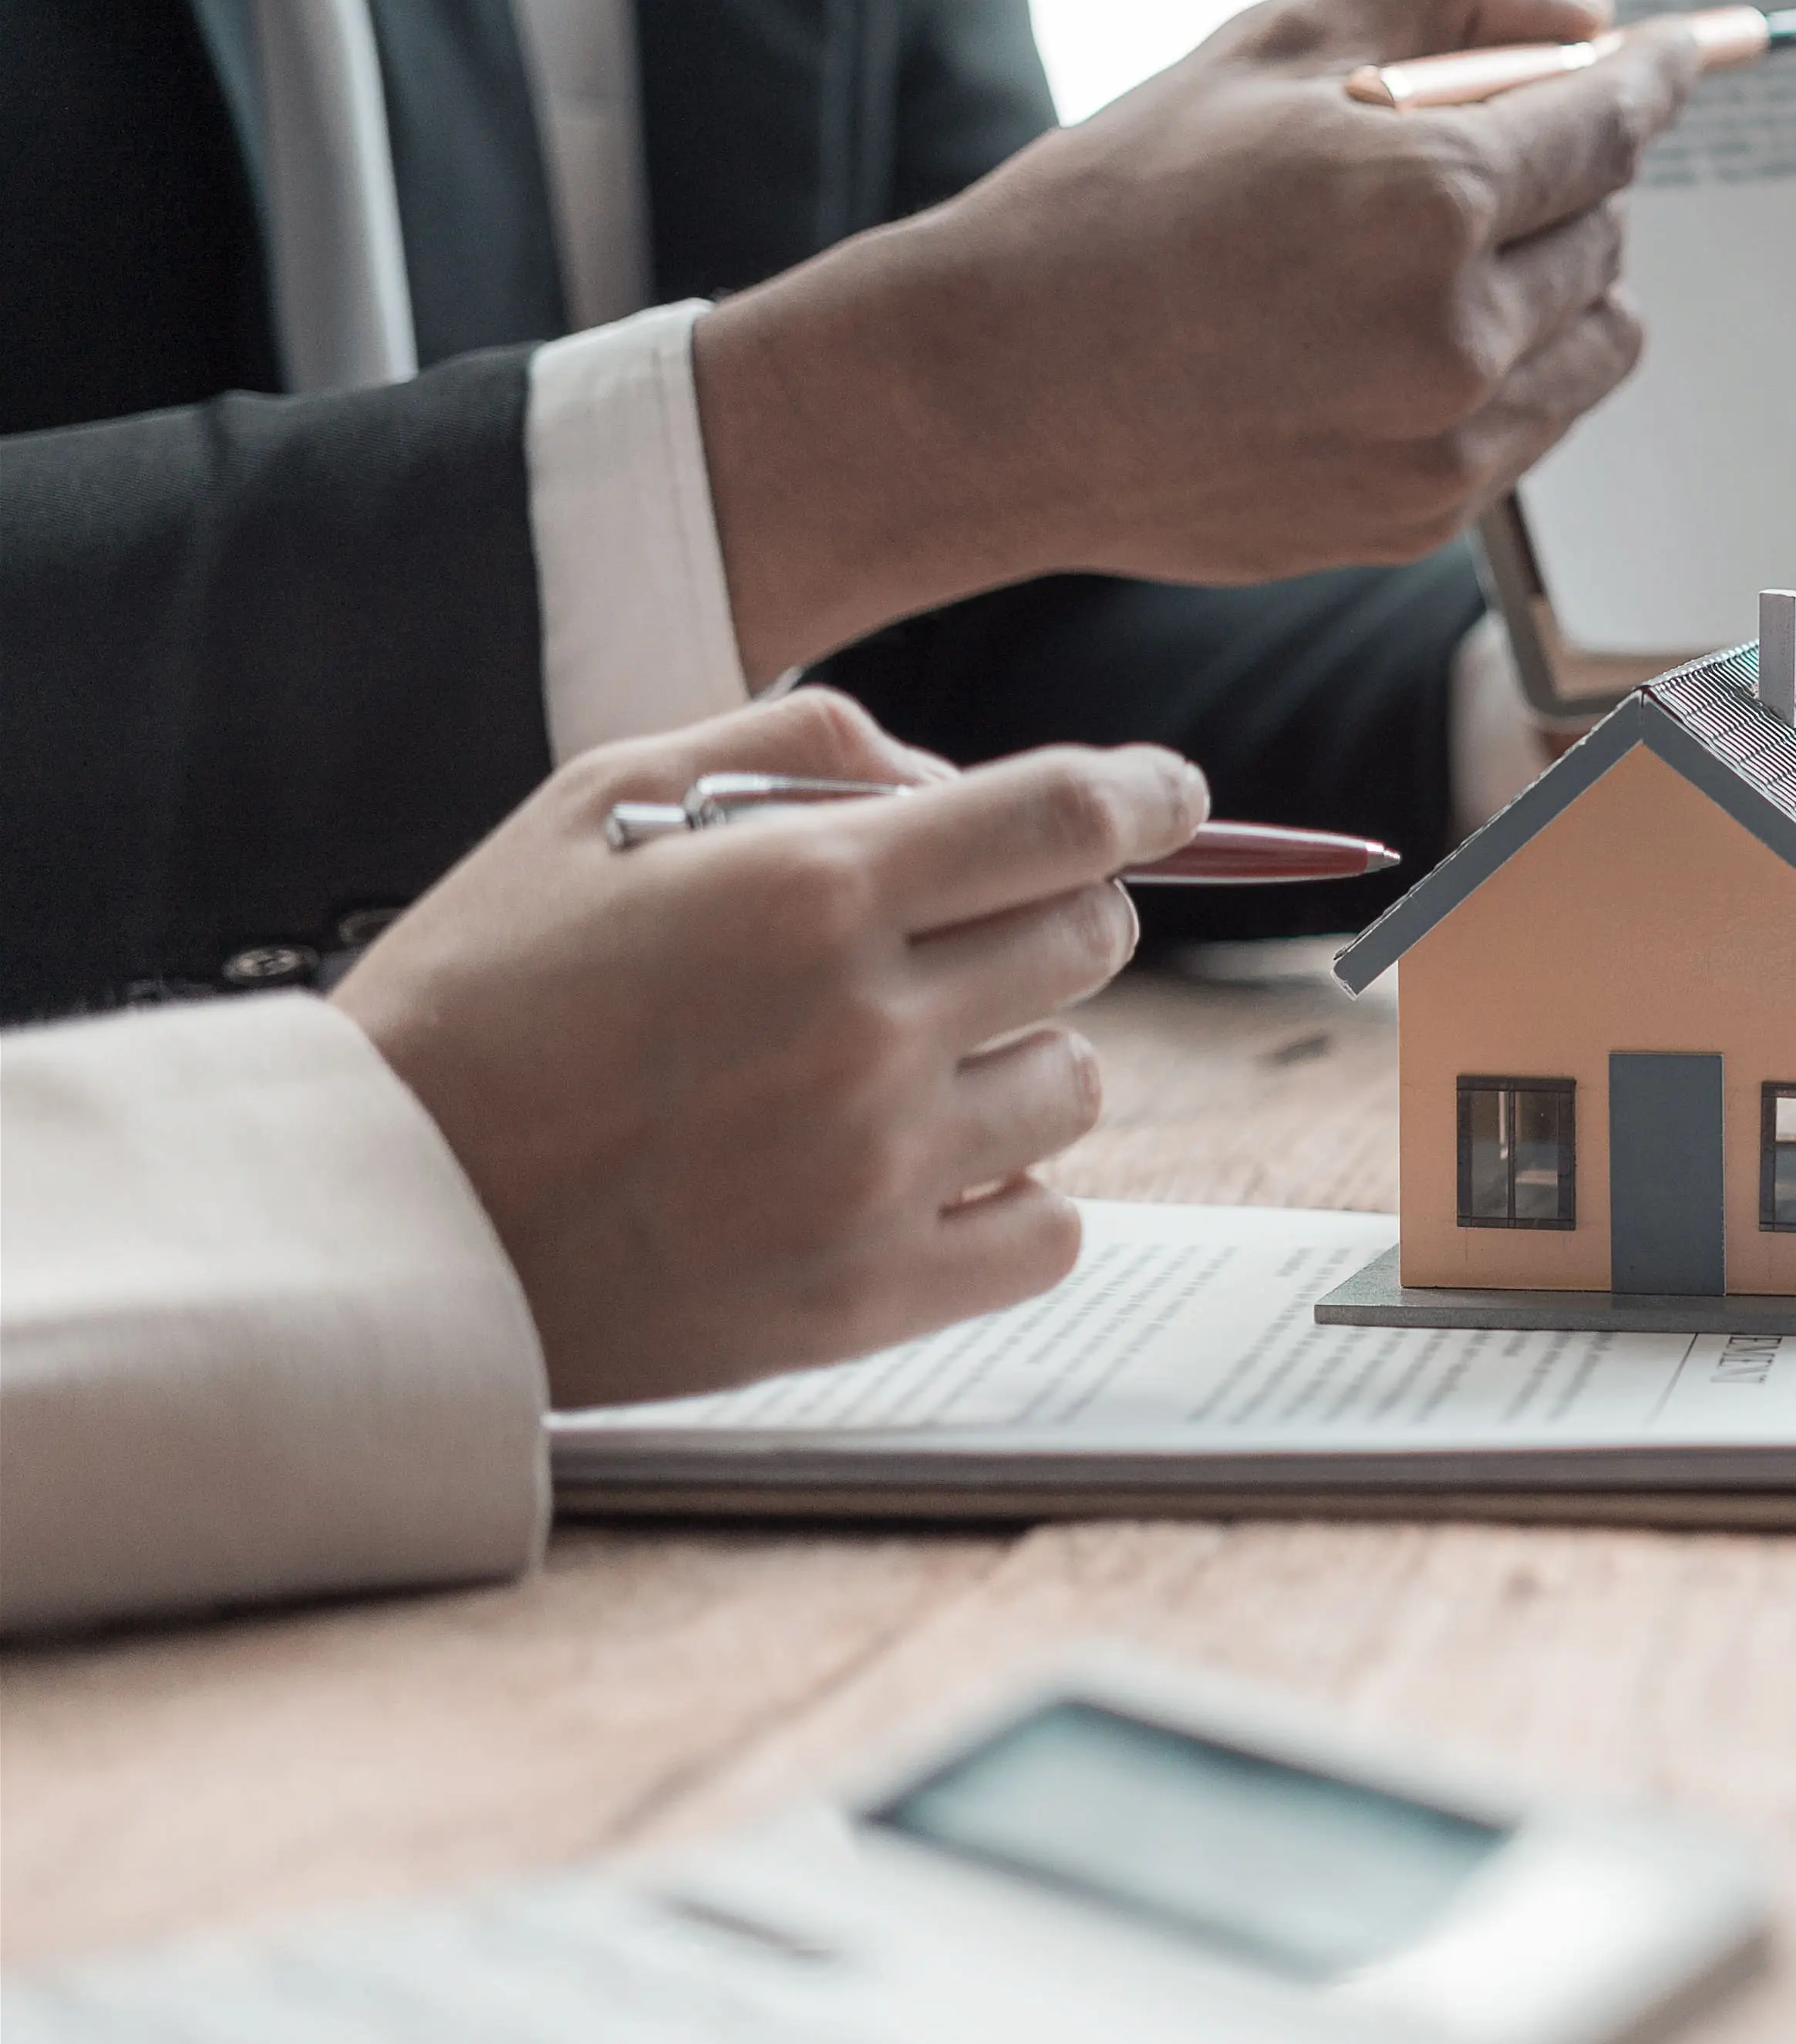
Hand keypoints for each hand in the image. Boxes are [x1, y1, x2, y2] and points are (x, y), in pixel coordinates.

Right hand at [331, 691, 1204, 1407]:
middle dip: (1047, 917)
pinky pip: (1050, 1227)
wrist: (380, 1213)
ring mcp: (874, 1169)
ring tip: (887, 1069)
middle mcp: (861, 1024)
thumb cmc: (481, 995)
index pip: (1067, 818)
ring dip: (1015, 1058)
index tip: (1169, 799)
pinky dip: (1008, 1195)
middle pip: (1092, 938)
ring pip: (1079, 1081)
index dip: (1146, 795)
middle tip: (952, 939)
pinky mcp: (869, 1295)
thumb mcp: (598, 805)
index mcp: (804, 889)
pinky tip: (912, 1171)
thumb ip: (797, 748)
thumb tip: (955, 772)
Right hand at [696, 0, 1698, 675]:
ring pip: (1598, 335)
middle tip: (1466, 145)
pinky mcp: (1423, 519)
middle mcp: (1461, 335)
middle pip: (1610, 226)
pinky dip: (1504, 364)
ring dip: (1556, 275)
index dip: (1650, 76)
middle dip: (1567, 172)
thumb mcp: (1274, 43)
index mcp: (1430, 201)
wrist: (993, 394)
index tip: (1673, 55)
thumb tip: (1585, 13)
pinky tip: (1387, 337)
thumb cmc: (1118, 200)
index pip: (1612, 124)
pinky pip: (1534, 420)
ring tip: (1428, 247)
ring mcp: (1448, 444)